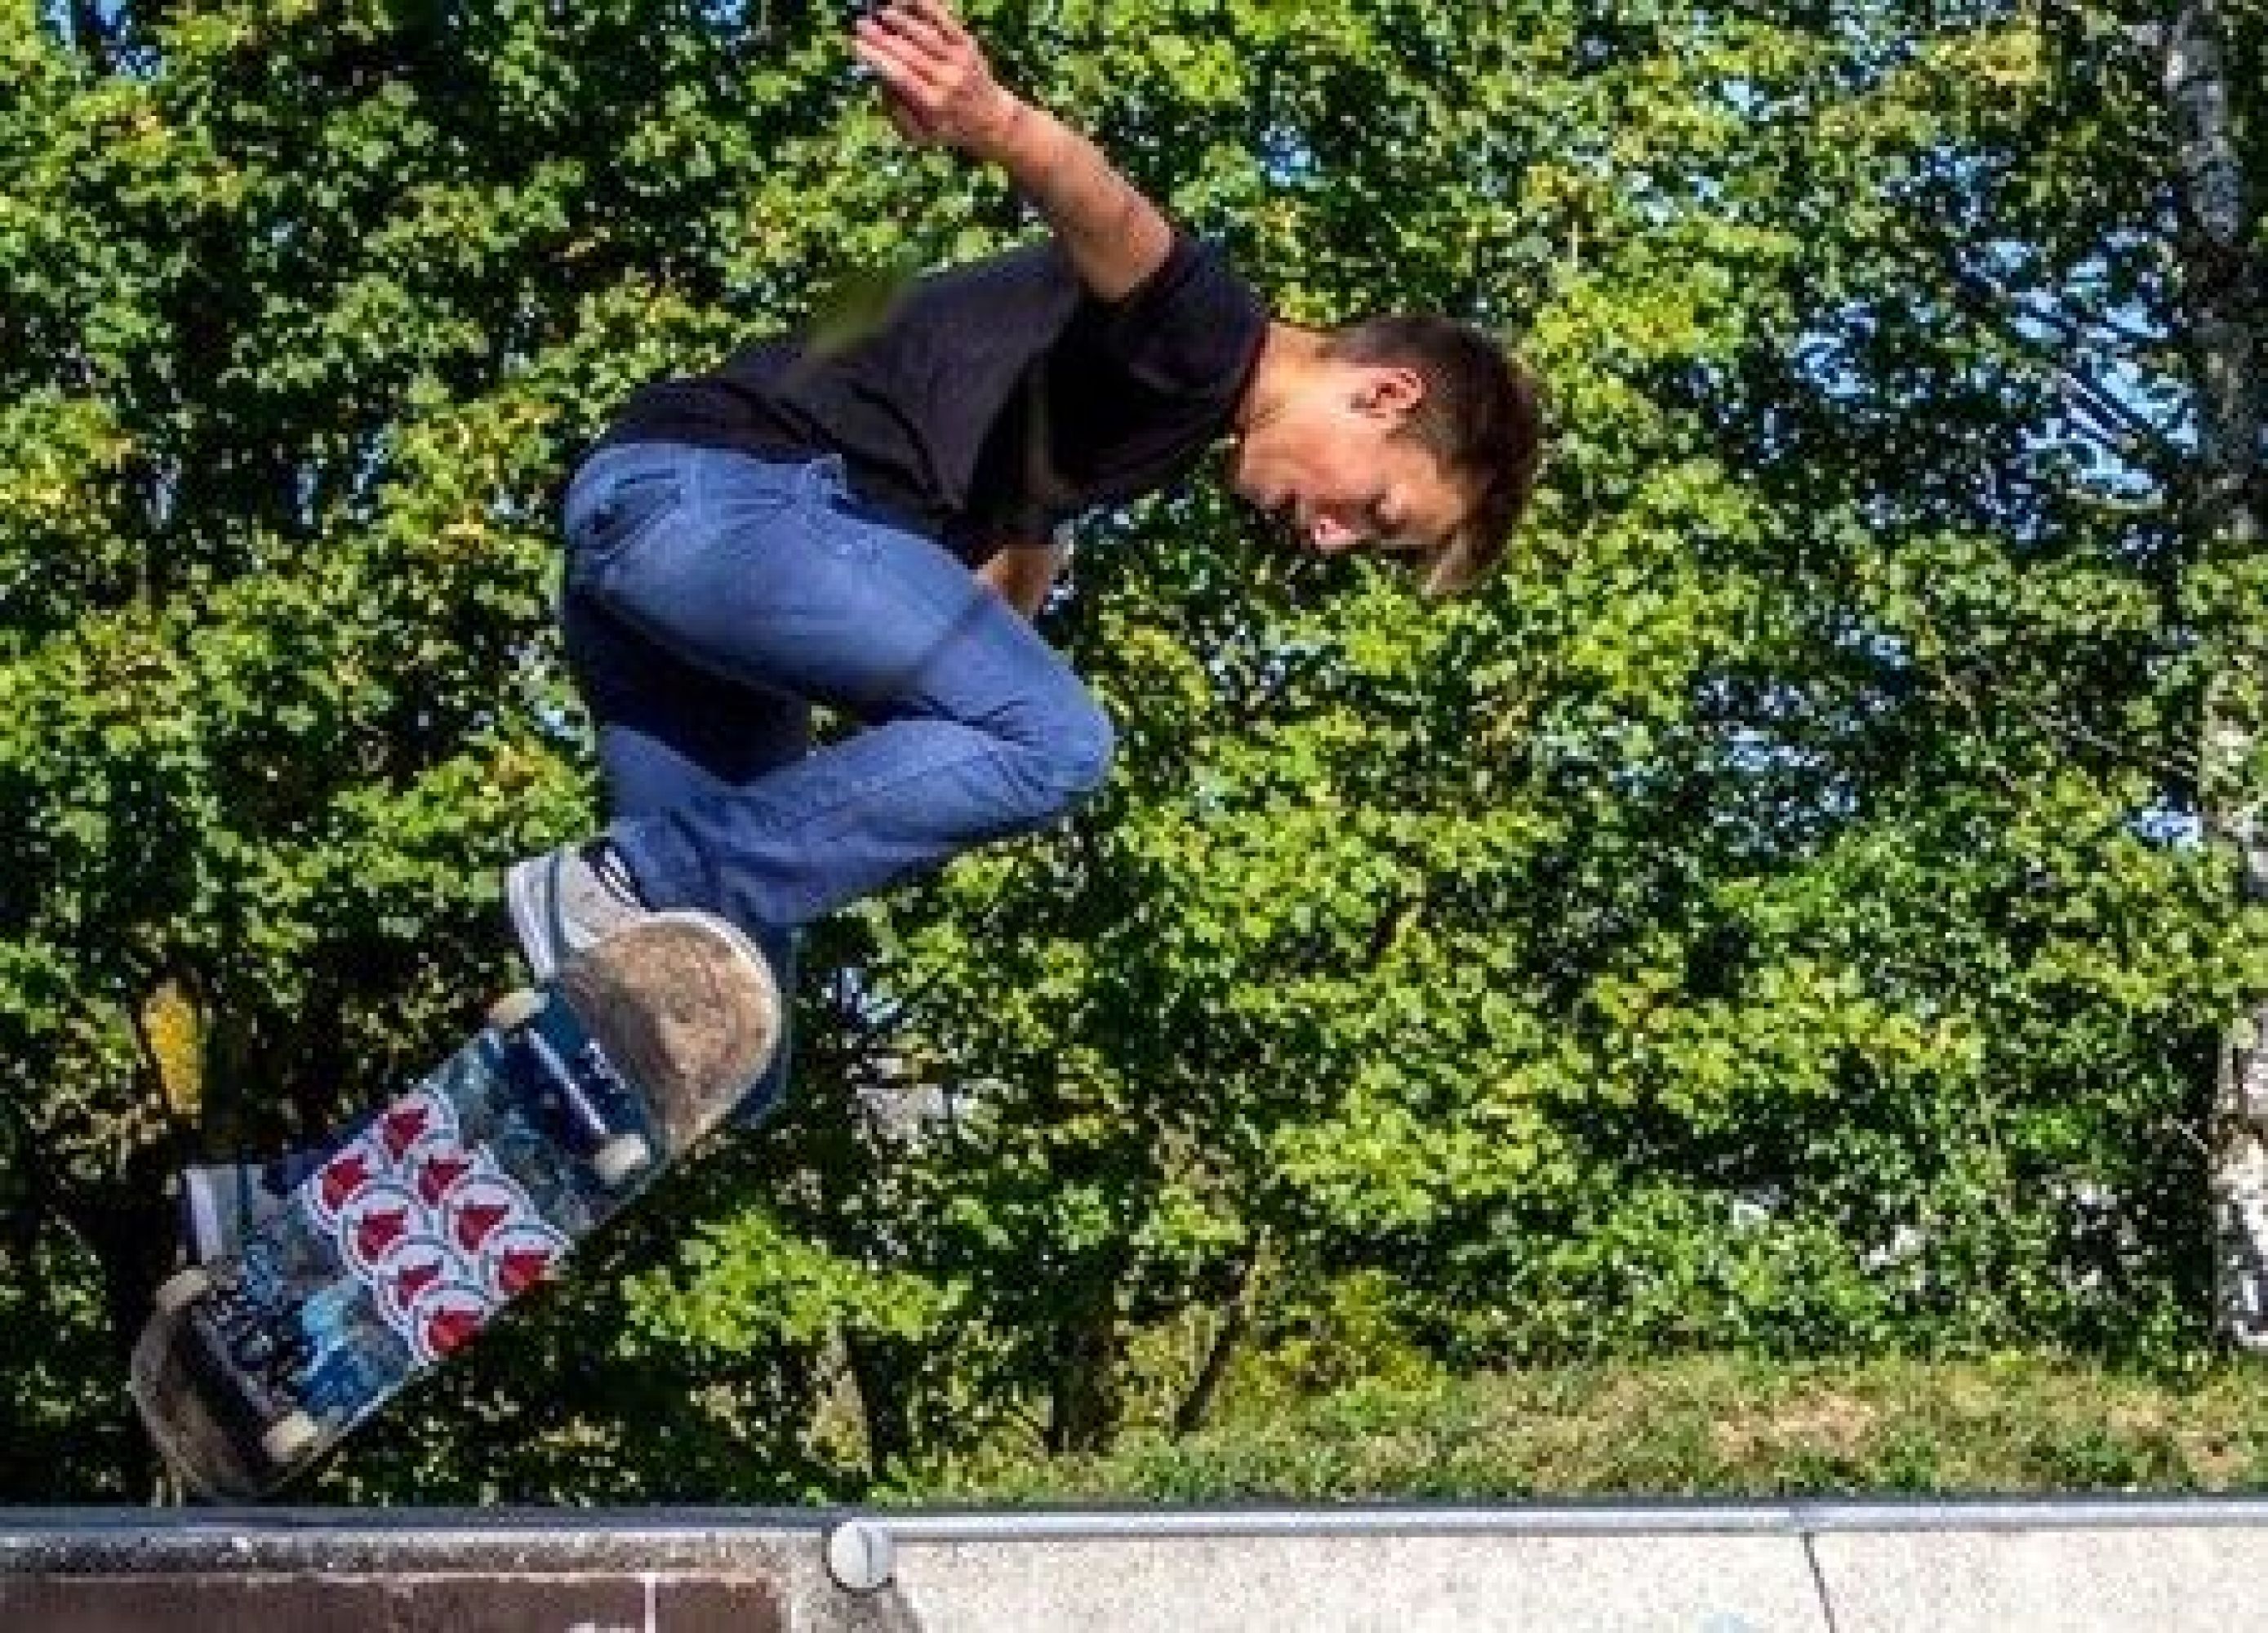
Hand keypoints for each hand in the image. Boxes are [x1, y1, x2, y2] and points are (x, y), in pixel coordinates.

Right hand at [851, 0, 1022, 159]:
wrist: (993, 120)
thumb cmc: (949, 128)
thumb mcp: (920, 134)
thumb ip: (897, 111)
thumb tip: (881, 80)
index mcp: (932, 103)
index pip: (898, 74)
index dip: (875, 57)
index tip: (855, 44)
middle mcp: (947, 80)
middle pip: (908, 52)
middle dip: (881, 37)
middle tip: (860, 25)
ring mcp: (959, 60)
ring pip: (924, 34)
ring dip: (900, 20)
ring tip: (881, 13)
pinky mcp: (968, 45)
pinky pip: (945, 21)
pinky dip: (926, 8)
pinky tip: (906, 2)